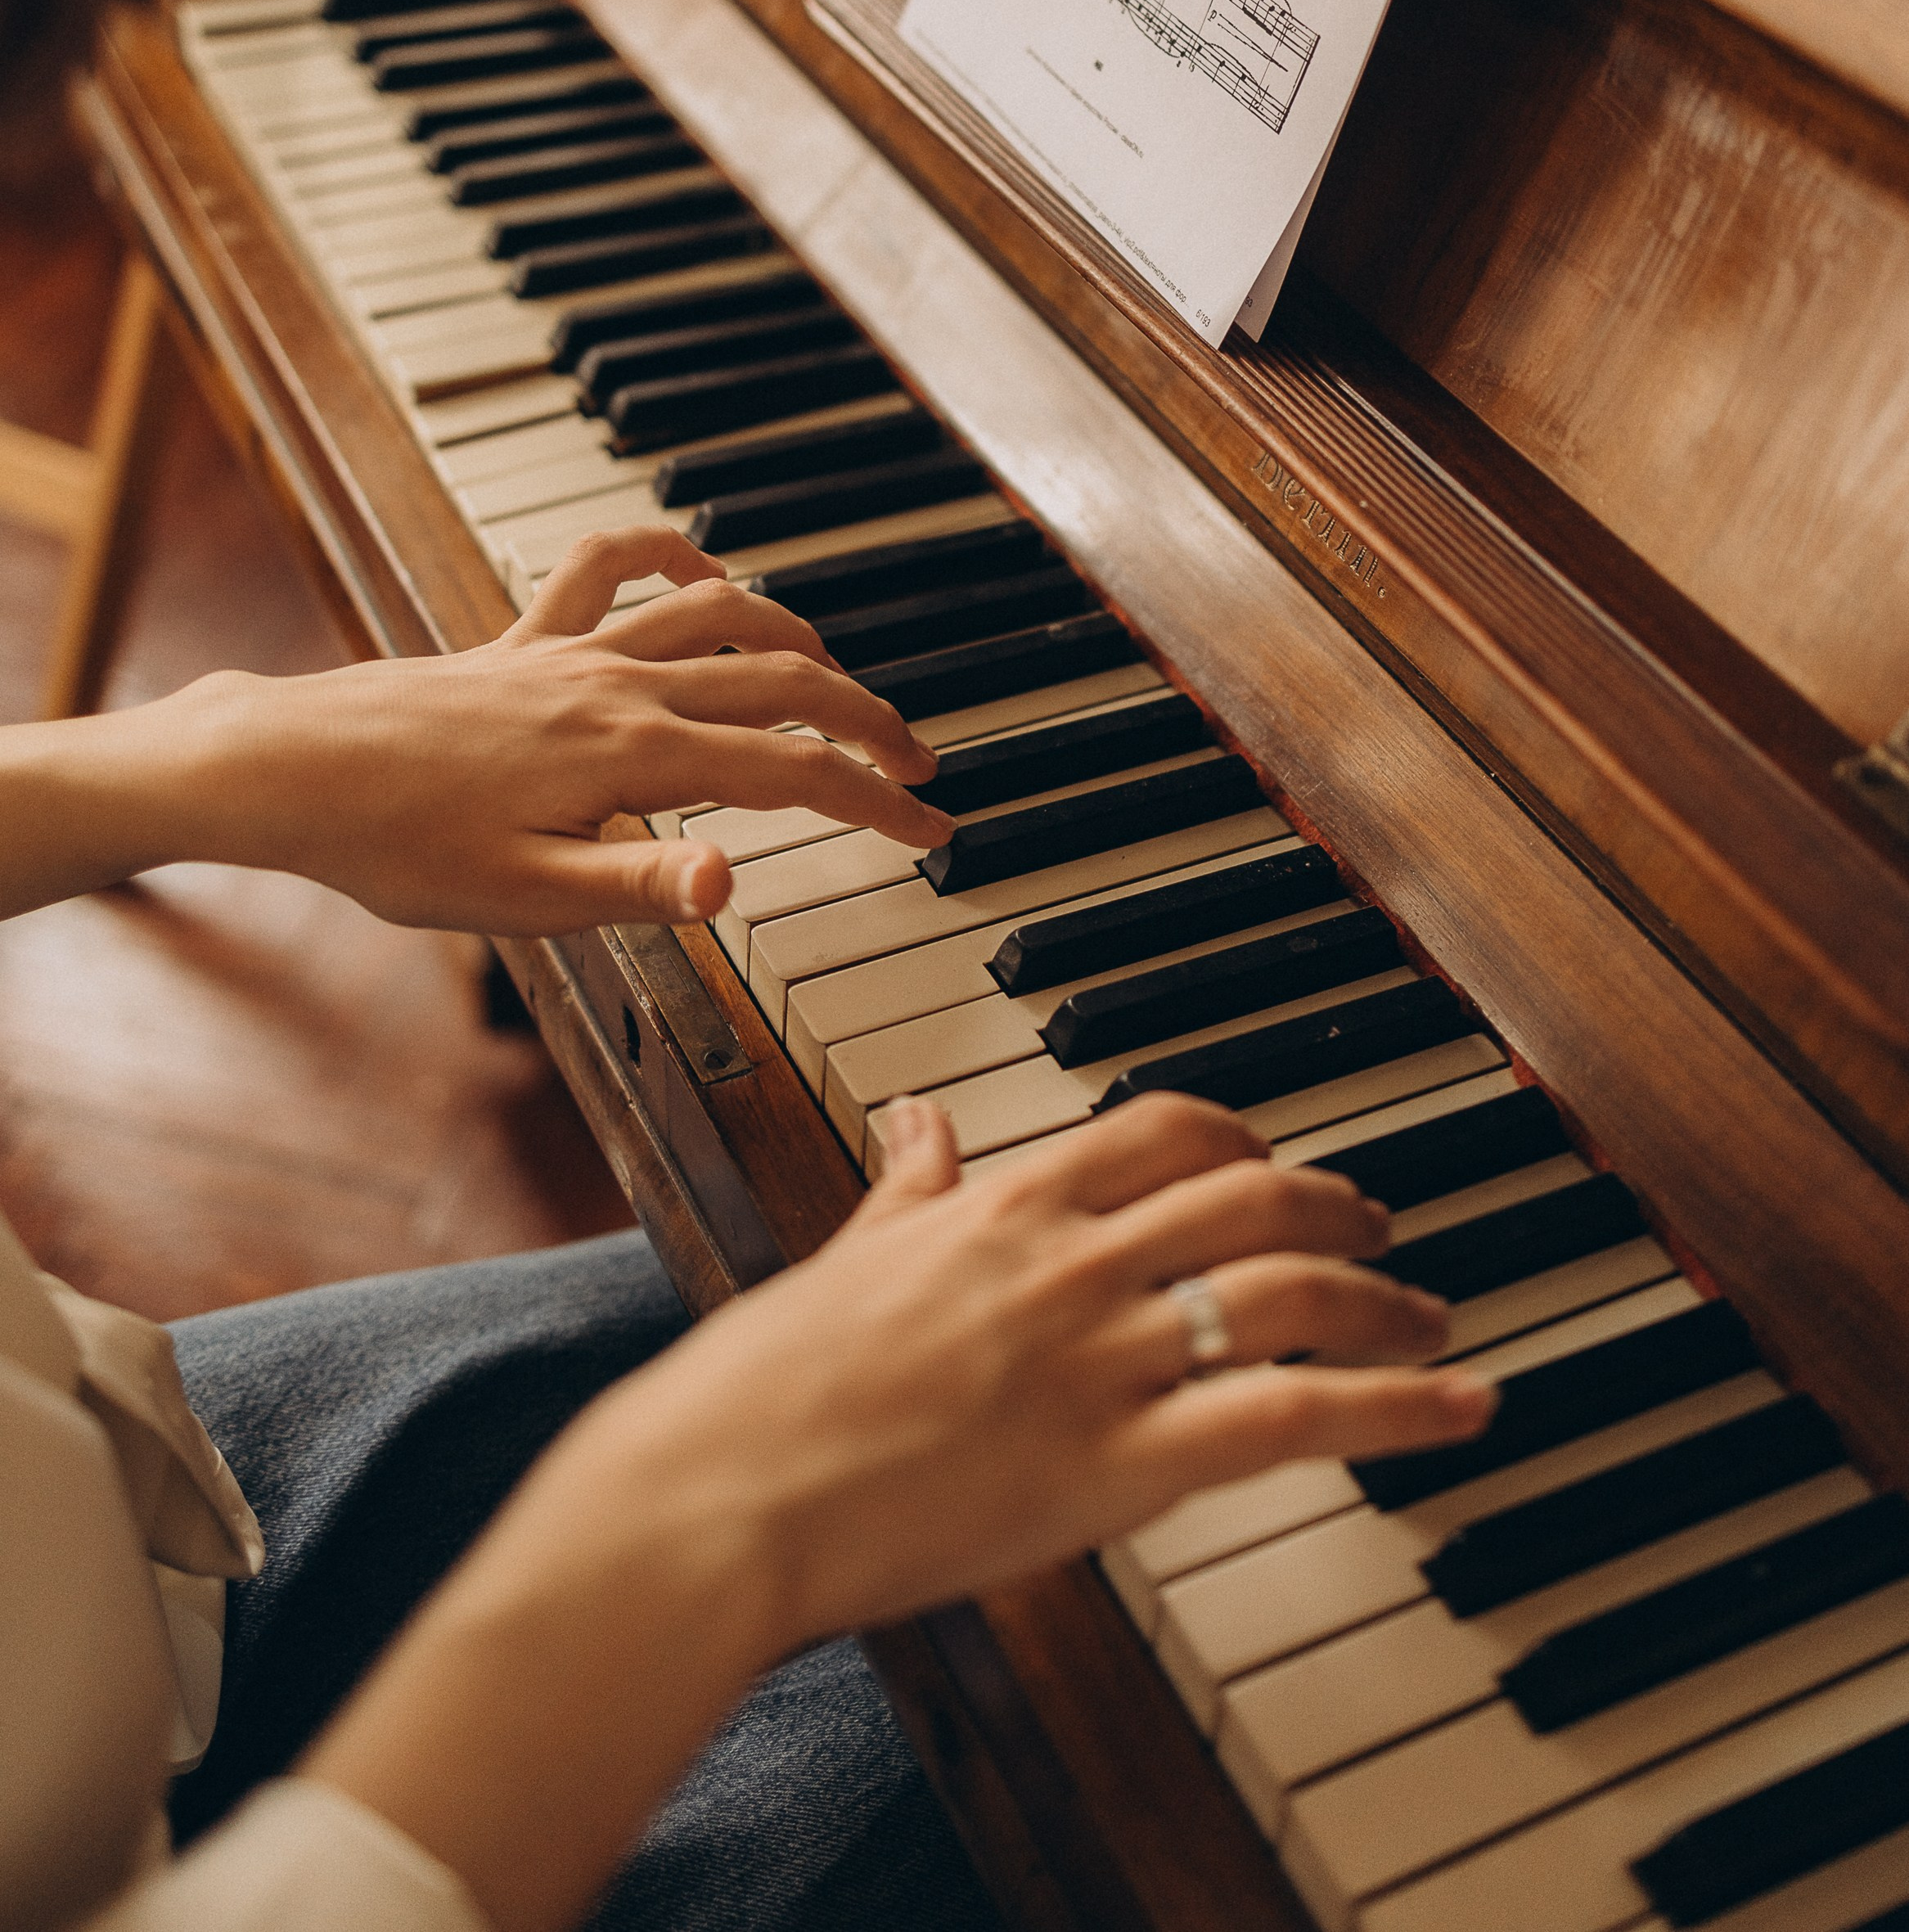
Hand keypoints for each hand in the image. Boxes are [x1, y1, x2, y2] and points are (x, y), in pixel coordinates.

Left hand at [4, 524, 949, 931]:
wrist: (290, 769)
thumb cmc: (396, 844)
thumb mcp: (524, 898)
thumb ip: (640, 885)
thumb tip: (733, 884)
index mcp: (632, 756)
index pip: (790, 774)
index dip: (874, 804)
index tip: (931, 830)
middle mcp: (615, 687)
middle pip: (778, 681)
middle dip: (863, 719)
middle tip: (915, 762)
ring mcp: (570, 652)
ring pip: (716, 613)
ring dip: (794, 635)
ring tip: (839, 673)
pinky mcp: (522, 637)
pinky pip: (607, 566)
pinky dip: (665, 553)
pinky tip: (699, 567)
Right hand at [596, 1090, 1494, 1642]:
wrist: (721, 1495)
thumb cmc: (763, 1388)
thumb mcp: (846, 1255)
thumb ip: (908, 1186)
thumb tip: (920, 1119)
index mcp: (1005, 1202)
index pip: (1165, 1130)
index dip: (1246, 1142)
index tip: (1278, 1166)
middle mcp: (1070, 1259)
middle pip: (1252, 1194)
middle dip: (1339, 1204)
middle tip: (1383, 1231)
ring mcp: (1102, 1356)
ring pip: (1290, 1289)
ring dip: (1384, 1299)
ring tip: (1431, 1320)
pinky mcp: (1120, 1461)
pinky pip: (1294, 1414)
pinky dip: (1397, 1405)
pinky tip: (1458, 1406)